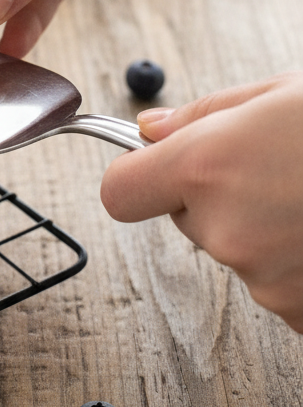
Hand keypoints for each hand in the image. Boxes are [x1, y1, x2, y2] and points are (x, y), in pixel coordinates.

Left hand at [101, 73, 302, 332]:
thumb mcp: (281, 91)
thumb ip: (207, 115)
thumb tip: (154, 131)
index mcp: (208, 167)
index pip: (121, 193)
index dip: (140, 179)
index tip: (158, 169)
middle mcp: (227, 230)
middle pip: (187, 221)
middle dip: (220, 197)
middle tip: (282, 167)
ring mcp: (268, 281)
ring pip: (241, 253)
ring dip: (270, 230)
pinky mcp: (302, 314)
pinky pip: (283, 287)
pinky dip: (302, 265)